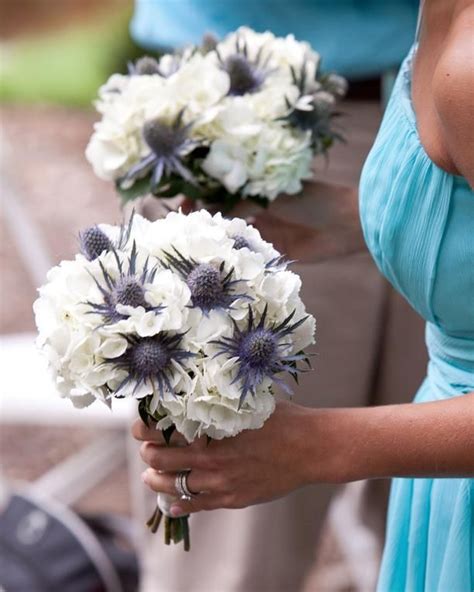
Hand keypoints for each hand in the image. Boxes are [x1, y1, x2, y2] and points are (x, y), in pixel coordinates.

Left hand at [132, 401, 341, 516]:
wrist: (310, 448)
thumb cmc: (281, 419)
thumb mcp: (246, 403)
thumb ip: (219, 403)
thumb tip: (196, 394)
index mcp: (211, 428)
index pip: (162, 429)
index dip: (144, 428)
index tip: (138, 426)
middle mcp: (210, 456)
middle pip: (162, 459)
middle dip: (148, 453)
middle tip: (146, 449)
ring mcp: (220, 481)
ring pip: (174, 485)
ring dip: (156, 480)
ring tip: (150, 475)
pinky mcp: (232, 498)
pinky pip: (197, 506)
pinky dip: (180, 505)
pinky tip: (172, 503)